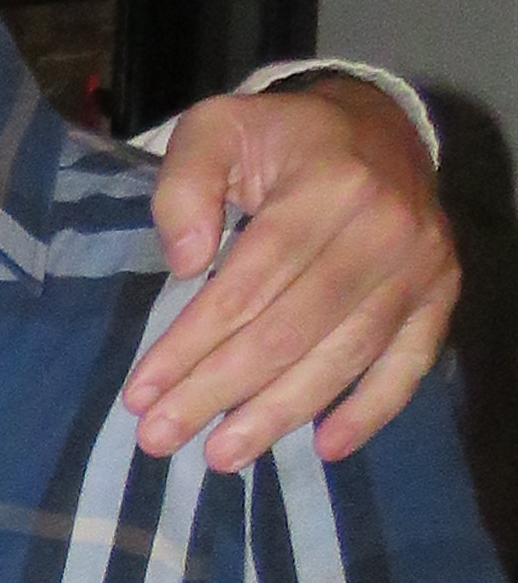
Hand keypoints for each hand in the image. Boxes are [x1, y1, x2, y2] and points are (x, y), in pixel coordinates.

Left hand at [130, 77, 456, 470]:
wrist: (376, 127)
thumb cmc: (280, 139)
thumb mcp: (217, 129)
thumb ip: (186, 182)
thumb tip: (187, 261)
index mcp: (327, 183)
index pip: (250, 281)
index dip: (193, 343)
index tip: (141, 392)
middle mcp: (384, 227)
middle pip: (290, 330)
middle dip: (218, 391)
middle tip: (161, 437)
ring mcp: (419, 264)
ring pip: (342, 356)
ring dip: (278, 415)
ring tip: (221, 456)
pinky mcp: (440, 293)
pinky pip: (409, 363)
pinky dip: (371, 411)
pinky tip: (325, 447)